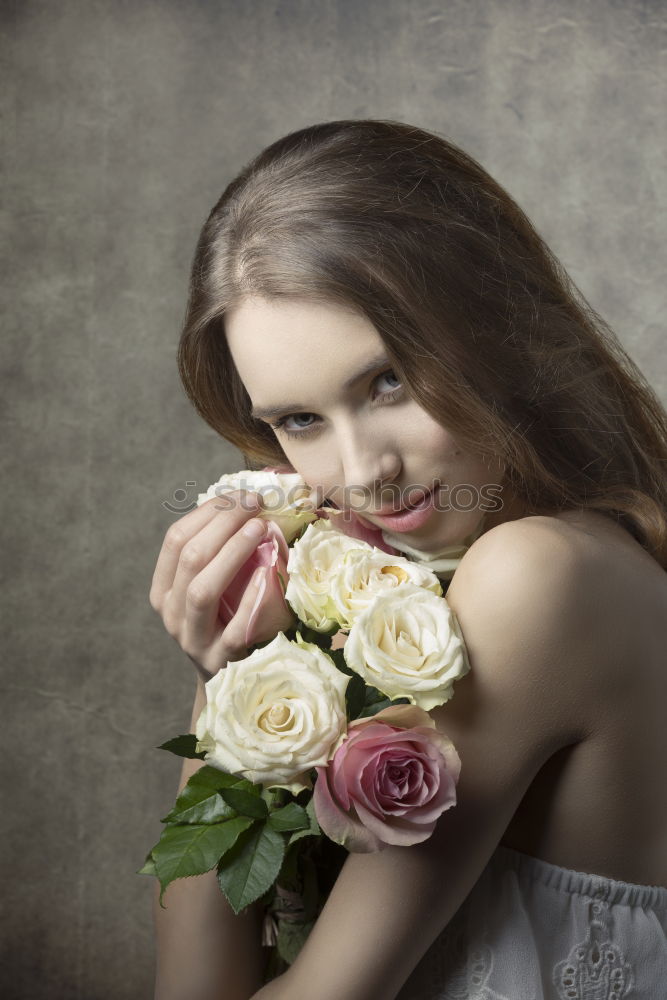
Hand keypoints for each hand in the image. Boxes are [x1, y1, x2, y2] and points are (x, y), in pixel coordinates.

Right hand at [149, 490, 295, 683]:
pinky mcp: (221, 661)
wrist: (229, 682)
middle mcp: (171, 614)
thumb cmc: (228, 620)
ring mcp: (193, 640)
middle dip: (223, 523)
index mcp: (164, 589)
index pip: (175, 539)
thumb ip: (220, 552)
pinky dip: (251, 599)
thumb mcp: (214, 586)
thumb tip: (249, 502)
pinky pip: (234, 629)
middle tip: (255, 502)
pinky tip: (269, 574)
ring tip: (260, 528)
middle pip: (189, 559)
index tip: (240, 494)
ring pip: (202, 591)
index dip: (208, 512)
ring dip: (231, 553)